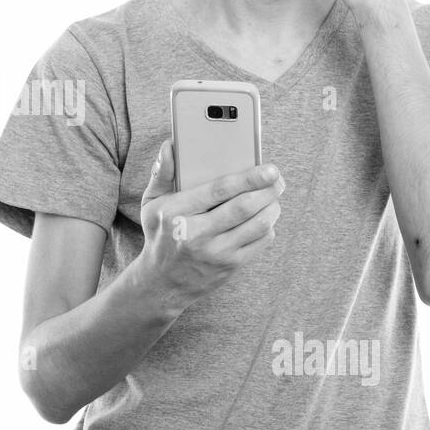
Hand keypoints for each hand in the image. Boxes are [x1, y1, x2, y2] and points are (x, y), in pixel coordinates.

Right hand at [136, 139, 282, 306]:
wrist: (162, 283)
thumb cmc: (160, 235)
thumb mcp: (152, 204)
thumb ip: (162, 173)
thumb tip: (170, 146)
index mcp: (176, 213)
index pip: (219, 190)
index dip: (249, 177)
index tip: (269, 168)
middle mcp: (196, 234)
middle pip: (244, 207)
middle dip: (268, 190)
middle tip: (278, 179)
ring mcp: (216, 253)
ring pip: (258, 225)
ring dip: (272, 207)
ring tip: (274, 195)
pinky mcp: (230, 266)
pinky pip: (260, 242)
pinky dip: (268, 226)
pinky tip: (265, 217)